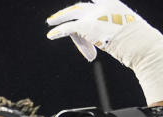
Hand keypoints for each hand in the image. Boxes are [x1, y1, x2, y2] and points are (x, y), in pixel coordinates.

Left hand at [47, 1, 162, 102]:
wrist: (137, 41)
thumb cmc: (134, 38)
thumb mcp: (123, 26)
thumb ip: (109, 25)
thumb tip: (98, 40)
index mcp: (112, 3)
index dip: (85, 5)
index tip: (77, 8)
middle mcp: (102, 6)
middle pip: (80, 8)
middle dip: (66, 12)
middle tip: (55, 18)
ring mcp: (94, 15)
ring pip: (73, 16)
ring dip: (60, 21)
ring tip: (51, 26)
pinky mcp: (87, 26)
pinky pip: (69, 28)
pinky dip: (59, 32)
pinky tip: (51, 35)